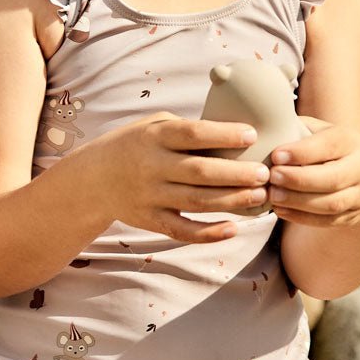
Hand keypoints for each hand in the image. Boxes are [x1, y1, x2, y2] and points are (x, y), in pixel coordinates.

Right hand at [101, 113, 270, 242]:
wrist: (93, 178)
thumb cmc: (135, 145)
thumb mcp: (153, 125)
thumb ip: (186, 129)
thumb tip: (233, 131)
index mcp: (154, 137)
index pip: (193, 134)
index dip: (224, 135)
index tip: (252, 135)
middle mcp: (151, 166)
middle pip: (201, 171)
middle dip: (237, 173)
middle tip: (265, 173)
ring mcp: (150, 195)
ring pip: (198, 201)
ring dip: (233, 200)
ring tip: (260, 196)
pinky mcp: (150, 220)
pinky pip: (183, 231)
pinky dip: (209, 233)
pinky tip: (234, 228)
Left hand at [267, 118, 359, 226]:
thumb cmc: (329, 146)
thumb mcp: (319, 130)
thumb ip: (296, 129)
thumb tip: (265, 129)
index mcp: (350, 141)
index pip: (328, 146)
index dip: (301, 152)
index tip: (276, 155)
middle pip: (332, 179)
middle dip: (298, 179)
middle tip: (272, 176)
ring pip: (331, 203)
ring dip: (298, 201)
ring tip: (273, 194)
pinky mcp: (354, 216)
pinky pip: (328, 221)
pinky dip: (302, 217)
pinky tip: (281, 209)